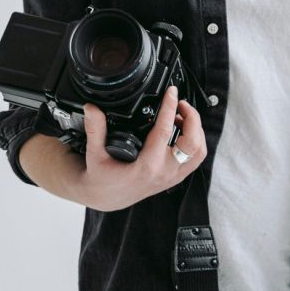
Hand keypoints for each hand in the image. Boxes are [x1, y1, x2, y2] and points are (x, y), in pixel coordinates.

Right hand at [73, 86, 206, 211]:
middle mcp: (163, 172)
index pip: (164, 131)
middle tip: (181, 103)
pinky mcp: (175, 178)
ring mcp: (172, 177)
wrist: (106, 198)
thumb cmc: (101, 178)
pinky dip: (196, 142)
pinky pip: (195, 159)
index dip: (170, 107)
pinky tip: (183, 130)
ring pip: (198, 151)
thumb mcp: (95, 154)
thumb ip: (95, 129)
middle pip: (192, 142)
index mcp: (146, 166)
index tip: (171, 92)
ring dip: (196, 130)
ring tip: (183, 115)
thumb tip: (91, 108)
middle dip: (191, 118)